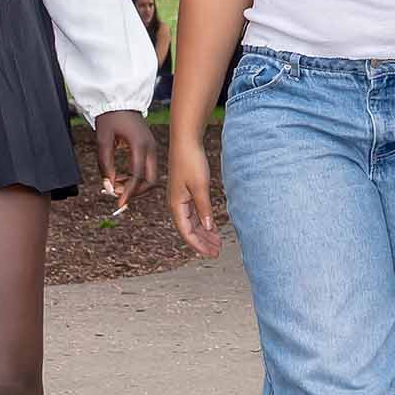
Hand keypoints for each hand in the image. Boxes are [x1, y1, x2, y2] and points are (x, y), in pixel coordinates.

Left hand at [94, 110, 157, 208]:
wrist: (120, 100)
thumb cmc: (110, 117)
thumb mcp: (103, 140)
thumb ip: (105, 164)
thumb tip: (109, 186)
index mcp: (139, 145)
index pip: (137, 176)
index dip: (128, 192)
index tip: (119, 203)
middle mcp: (150, 148)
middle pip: (150, 180)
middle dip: (136, 192)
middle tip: (118, 194)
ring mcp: (152, 148)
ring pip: (150, 177)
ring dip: (135, 186)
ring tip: (116, 185)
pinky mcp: (150, 149)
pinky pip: (147, 169)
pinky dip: (136, 178)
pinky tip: (121, 178)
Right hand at [166, 133, 220, 257]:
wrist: (186, 141)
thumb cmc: (191, 161)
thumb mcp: (200, 187)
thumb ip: (204, 208)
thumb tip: (208, 227)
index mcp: (176, 205)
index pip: (186, 232)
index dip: (199, 245)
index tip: (212, 252)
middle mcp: (176, 203)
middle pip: (189, 229)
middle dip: (203, 241)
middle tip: (218, 250)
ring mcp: (180, 197)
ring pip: (192, 221)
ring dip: (204, 232)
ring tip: (217, 241)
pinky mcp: (186, 191)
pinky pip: (194, 212)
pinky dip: (203, 220)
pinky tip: (212, 225)